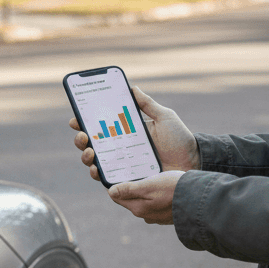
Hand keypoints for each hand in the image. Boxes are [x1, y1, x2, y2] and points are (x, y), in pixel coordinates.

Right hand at [69, 85, 198, 181]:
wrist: (192, 162)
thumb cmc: (180, 139)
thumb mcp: (164, 117)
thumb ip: (147, 104)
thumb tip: (132, 88)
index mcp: (125, 132)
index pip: (100, 127)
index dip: (84, 122)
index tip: (76, 118)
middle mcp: (119, 148)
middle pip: (91, 144)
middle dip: (81, 140)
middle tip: (84, 135)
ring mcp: (121, 164)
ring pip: (93, 161)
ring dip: (85, 156)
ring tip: (89, 152)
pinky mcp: (125, 179)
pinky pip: (105, 178)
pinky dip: (96, 174)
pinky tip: (96, 169)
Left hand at [107, 171, 185, 223]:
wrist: (202, 200)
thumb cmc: (174, 189)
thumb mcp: (148, 186)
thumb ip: (128, 190)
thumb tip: (111, 192)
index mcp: (137, 208)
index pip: (118, 197)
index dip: (116, 185)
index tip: (118, 173)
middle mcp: (146, 215)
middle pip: (131, 199)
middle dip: (131, 188)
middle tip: (136, 173)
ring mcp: (158, 216)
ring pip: (145, 201)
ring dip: (145, 192)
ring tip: (151, 179)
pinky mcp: (169, 215)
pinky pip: (157, 204)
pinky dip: (157, 196)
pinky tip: (164, 188)